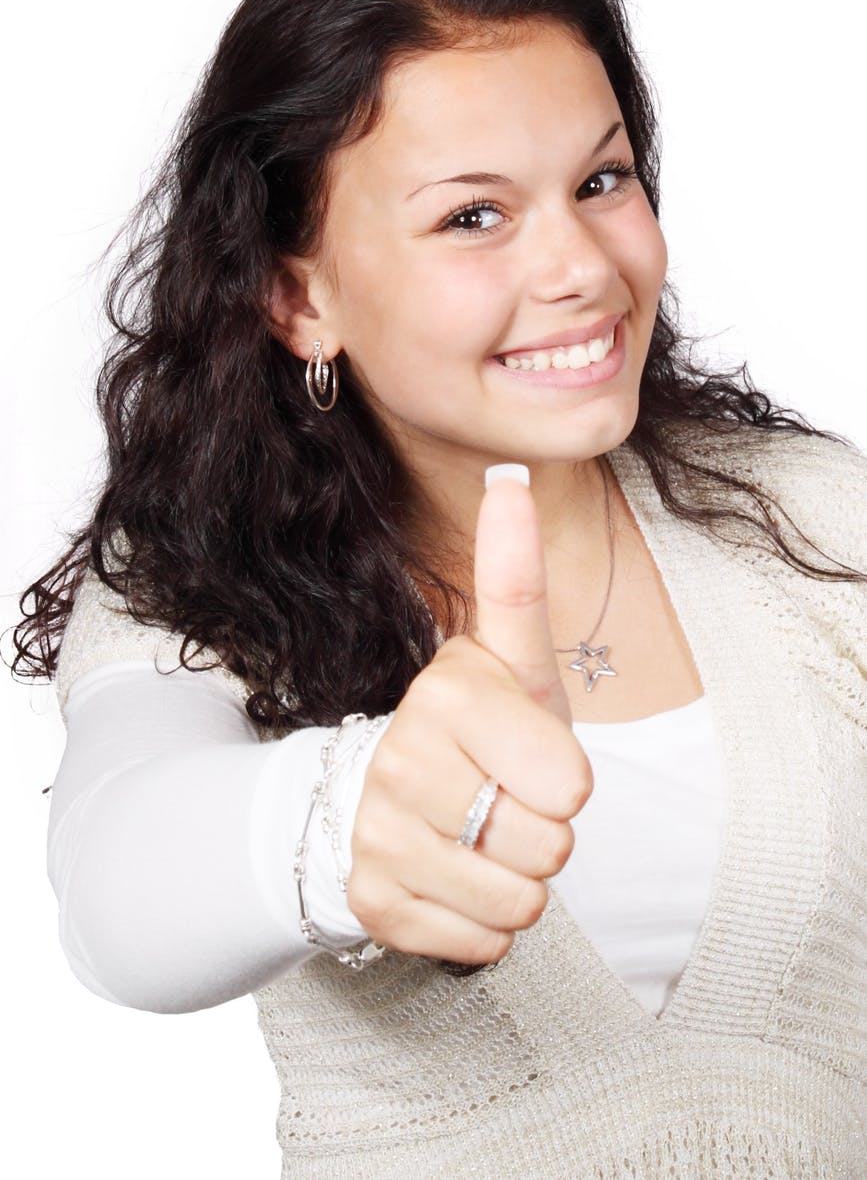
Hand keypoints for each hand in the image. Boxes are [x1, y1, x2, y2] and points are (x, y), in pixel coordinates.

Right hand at [346, 470, 593, 966]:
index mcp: (449, 690)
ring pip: (517, 902)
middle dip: (544, 833)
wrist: (391, 796)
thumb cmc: (481, 729)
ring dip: (517, 883)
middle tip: (504, 800)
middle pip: (549, 846)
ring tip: (480, 838)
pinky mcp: (370, 898)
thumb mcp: (511, 658)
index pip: (569, 782)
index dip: (566, 782)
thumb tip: (511, 476)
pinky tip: (451, 877)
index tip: (531, 758)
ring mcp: (376, 831)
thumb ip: (514, 575)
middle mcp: (401, 756)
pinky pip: (479, 943)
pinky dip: (482, 923)